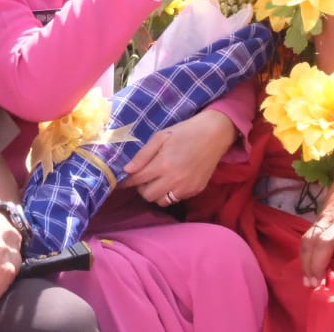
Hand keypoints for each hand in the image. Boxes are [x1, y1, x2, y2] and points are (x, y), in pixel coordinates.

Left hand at [121, 109, 235, 203]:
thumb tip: (127, 170)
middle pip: (148, 195)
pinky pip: (176, 199)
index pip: (137, 180)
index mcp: (163, 165)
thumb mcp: (160, 137)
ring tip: (156, 180)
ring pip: (162, 201)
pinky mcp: (195, 191)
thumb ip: (143, 155)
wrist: (214, 134)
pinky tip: (170, 181)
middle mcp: (174, 180)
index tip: (119, 182)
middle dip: (141, 188)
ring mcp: (186, 188)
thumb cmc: (184, 132)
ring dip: (155, 193)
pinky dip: (169, 193)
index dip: (126, 182)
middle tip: (142, 177)